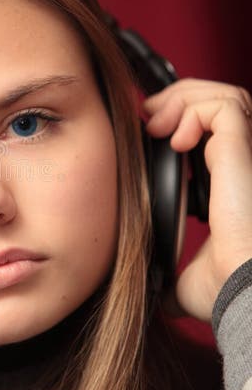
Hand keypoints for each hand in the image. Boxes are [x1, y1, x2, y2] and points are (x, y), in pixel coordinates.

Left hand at [142, 79, 251, 320]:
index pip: (212, 131)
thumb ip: (171, 273)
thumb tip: (158, 291)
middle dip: (177, 99)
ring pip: (224, 96)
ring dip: (183, 99)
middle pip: (218, 102)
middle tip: (148, 119)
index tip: (148, 133)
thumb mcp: (185, 277)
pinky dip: (193, 110)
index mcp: (230, 184)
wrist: (241, 293)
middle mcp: (243, 165)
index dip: (180, 120)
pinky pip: (224, 106)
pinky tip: (174, 139)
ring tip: (158, 124)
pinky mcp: (244, 151)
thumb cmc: (225, 288)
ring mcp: (247, 156)